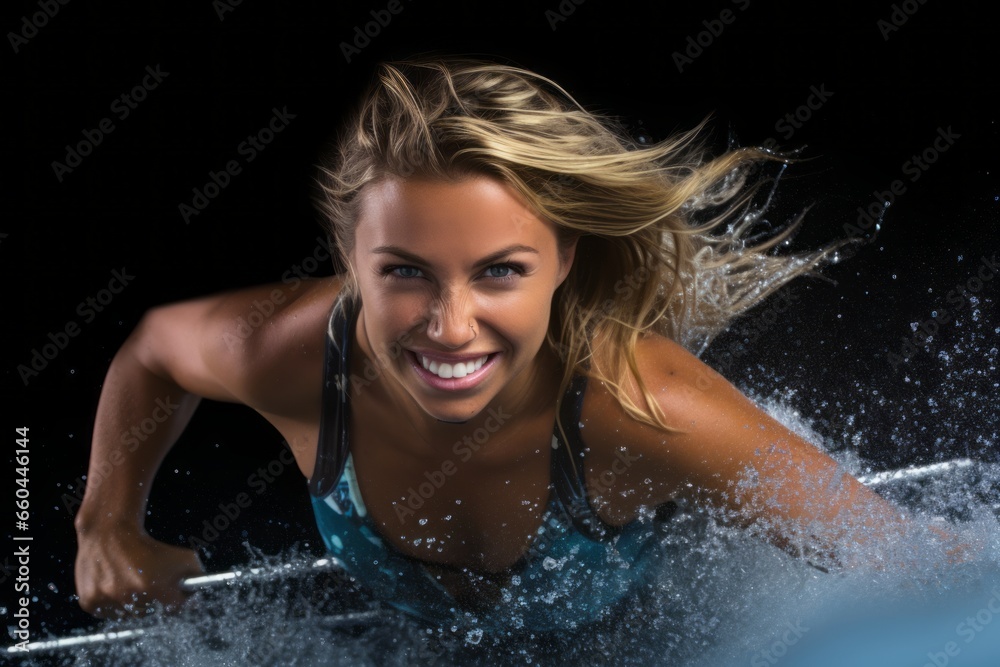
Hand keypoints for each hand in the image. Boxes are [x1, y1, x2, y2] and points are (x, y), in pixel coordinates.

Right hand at [75, 526, 204, 618]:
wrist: (109, 533)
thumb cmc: (149, 546)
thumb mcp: (184, 557)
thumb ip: (198, 578)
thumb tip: (199, 600)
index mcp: (153, 585)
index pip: (175, 610)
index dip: (179, 602)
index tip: (178, 596)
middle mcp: (128, 596)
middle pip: (152, 614)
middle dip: (156, 601)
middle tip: (153, 585)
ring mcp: (107, 600)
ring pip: (130, 616)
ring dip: (136, 604)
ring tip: (134, 582)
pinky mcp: (90, 602)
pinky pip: (110, 614)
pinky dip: (116, 604)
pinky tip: (118, 586)